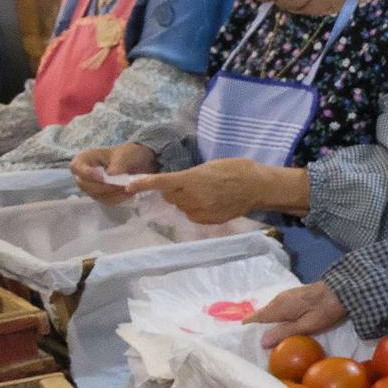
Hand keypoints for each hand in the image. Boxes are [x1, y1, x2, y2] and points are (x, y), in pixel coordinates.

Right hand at [71, 143, 157, 201]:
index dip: (87, 173)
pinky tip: (128, 193)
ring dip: (112, 194)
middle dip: (103, 186)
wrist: (138, 163)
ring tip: (129, 187)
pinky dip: (117, 198)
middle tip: (121, 184)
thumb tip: (110, 176)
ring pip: (94, 195)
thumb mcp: (125, 155)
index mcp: (85, 158)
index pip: (75, 167)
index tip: (103, 177)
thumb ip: (117, 164)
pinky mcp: (100, 195)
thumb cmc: (127, 154)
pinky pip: (105, 201)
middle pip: (83, 184)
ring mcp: (91, 186)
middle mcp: (83, 174)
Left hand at [124, 157, 273, 223]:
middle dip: (174, 190)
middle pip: (170, 196)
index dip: (143, 184)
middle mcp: (194, 198)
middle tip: (190, 183)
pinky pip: (193, 215)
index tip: (128, 185)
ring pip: (181, 207)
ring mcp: (202, 211)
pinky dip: (196, 209)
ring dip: (186, 200)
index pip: (162, 182)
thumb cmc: (236, 169)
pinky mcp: (209, 221)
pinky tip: (212, 202)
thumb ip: (190, 177)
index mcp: (192, 180)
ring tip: (206, 192)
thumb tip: (176, 185)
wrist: (259, 187)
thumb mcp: (209, 167)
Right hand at [250, 282, 348, 345]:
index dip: (247, 330)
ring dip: (267, 325)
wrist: (342, 290)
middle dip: (257, 330)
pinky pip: (278, 310)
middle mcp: (277, 299)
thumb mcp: (306, 325)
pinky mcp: (293, 297)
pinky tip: (280, 329)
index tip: (244, 343)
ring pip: (270, 313)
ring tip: (267, 342)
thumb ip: (283, 332)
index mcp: (277, 306)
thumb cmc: (324, 310)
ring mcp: (285, 297)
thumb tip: (262, 342)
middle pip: (260, 316)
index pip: (253, 318)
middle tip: (256, 347)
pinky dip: (276, 319)